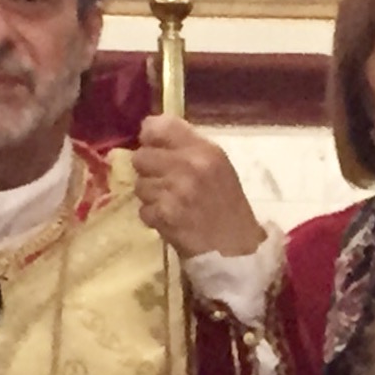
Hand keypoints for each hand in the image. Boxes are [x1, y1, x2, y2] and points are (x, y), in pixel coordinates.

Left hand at [132, 114, 266, 261]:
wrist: (235, 248)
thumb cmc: (227, 205)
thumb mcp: (217, 166)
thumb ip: (187, 147)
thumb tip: (150, 130)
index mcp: (204, 149)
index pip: (158, 126)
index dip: (150, 138)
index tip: (155, 148)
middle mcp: (189, 165)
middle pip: (141, 156)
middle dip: (148, 171)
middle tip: (164, 183)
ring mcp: (175, 190)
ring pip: (139, 184)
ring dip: (150, 196)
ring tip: (171, 204)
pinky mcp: (164, 215)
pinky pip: (143, 209)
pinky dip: (153, 217)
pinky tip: (170, 220)